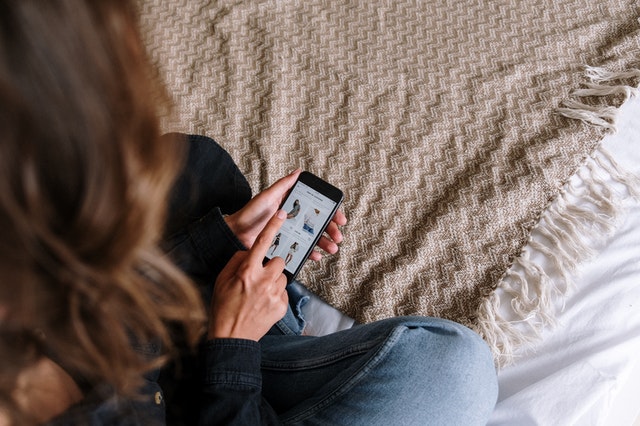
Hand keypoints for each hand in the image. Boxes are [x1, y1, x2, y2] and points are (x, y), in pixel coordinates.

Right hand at [208, 209, 288, 340]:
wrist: (231, 338)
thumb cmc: (223, 307)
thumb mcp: (222, 280)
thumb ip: (236, 262)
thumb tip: (249, 253)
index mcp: (247, 272)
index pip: (262, 243)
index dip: (273, 226)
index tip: (282, 215)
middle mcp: (263, 281)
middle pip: (278, 261)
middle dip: (271, 266)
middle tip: (260, 277)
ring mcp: (274, 294)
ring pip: (283, 277)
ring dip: (274, 281)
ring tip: (259, 294)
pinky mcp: (282, 307)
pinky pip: (284, 293)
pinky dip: (276, 296)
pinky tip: (263, 304)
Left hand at [224, 169, 347, 260]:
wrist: (236, 234)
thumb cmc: (249, 213)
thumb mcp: (267, 196)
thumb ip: (283, 185)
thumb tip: (298, 171)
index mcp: (292, 204)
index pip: (317, 207)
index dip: (331, 212)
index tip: (340, 218)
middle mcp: (294, 218)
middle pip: (319, 223)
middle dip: (331, 230)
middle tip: (338, 236)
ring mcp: (291, 232)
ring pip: (313, 238)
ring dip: (325, 243)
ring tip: (331, 248)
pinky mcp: (286, 245)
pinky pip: (302, 249)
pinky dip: (311, 253)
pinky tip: (316, 255)